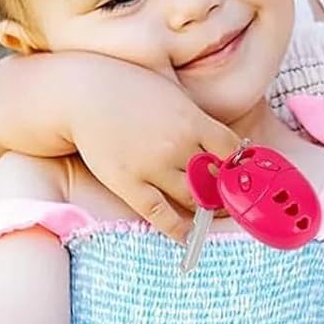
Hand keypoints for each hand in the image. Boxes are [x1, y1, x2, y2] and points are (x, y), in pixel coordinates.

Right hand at [68, 57, 239, 238]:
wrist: (83, 93)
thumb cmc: (129, 88)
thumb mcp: (173, 95)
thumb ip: (196, 118)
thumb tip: (221, 140)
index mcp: (193, 121)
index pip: (231, 150)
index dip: (239, 164)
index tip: (240, 173)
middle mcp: (178, 145)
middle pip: (216, 179)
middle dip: (226, 191)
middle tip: (230, 200)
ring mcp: (154, 166)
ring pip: (193, 198)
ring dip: (206, 209)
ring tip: (211, 214)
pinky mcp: (129, 183)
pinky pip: (159, 214)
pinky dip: (176, 228)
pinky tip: (186, 236)